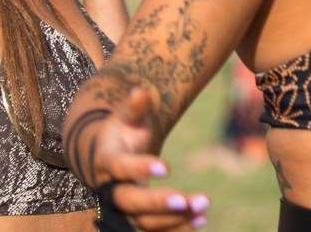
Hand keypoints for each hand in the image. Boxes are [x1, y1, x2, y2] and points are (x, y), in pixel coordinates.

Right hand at [67, 86, 210, 230]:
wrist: (110, 155)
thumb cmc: (123, 129)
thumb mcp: (127, 114)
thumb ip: (135, 106)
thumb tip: (141, 91)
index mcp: (107, 161)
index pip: (121, 169)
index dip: (140, 169)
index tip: (166, 168)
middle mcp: (111, 189)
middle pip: (130, 203)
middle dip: (157, 204)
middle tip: (185, 200)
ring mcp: (124, 207)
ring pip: (144, 222)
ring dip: (173, 219)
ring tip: (203, 208)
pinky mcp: (139, 216)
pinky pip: (156, 228)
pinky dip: (177, 227)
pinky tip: (202, 220)